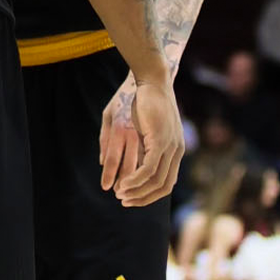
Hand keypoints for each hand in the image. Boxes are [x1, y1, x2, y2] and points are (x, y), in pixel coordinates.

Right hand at [101, 77, 183, 206]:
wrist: (150, 78)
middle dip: (143, 198)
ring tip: (121, 195)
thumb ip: (122, 145)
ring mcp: (171, 146)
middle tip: (124, 202)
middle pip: (163, 186)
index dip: (149, 195)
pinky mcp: (161, 141)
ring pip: (155, 181)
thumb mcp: (131, 125)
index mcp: (174, 148)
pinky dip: (135, 180)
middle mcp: (176, 151)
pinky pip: (149, 169)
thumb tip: (104, 161)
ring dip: (137, 192)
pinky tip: (124, 184)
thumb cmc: (138, 98)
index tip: (131, 198)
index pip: (167, 182)